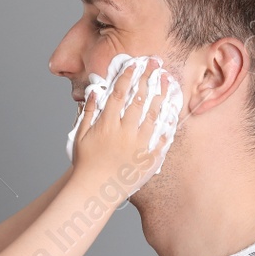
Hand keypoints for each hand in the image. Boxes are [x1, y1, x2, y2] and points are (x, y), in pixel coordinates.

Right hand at [70, 65, 171, 198]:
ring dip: (162, 96)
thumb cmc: (85, 164)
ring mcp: (139, 146)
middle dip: (148, 79)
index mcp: (107, 125)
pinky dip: (168, 123)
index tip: (135, 64)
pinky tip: (173, 110)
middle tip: (156, 64)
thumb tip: (95, 91)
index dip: (128, 77)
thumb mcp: (81, 135)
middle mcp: (124, 133)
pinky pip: (162, 138)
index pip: (119, 94)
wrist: (94, 191)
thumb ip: (88, 112)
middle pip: (139, 100)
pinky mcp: (149, 159)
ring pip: (153, 116)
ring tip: (168, 81)